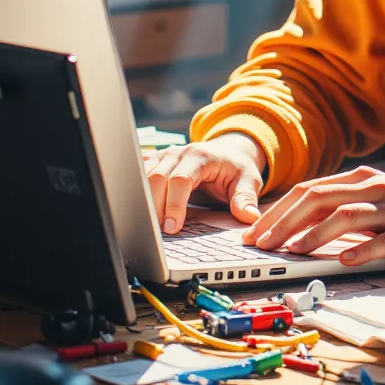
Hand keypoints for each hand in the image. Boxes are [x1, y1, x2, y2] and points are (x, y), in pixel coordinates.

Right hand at [144, 133, 265, 233]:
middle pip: (156, 179)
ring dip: (141, 202)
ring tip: (146, 228)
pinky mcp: (153, 162)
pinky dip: (134, 193)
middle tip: (159, 233)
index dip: (175, 204)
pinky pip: (136, 175)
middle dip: (155, 207)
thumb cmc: (235, 168)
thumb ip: (246, 197)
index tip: (173, 227)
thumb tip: (250, 218)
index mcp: (200, 156)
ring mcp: (162, 156)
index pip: (181, 179)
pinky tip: (134, 211)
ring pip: (141, 178)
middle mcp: (178, 153)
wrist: (227, 151)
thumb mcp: (248, 179)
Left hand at [241, 166, 384, 267]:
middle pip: (319, 197)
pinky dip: (361, 249)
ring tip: (290, 252)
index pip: (311, 190)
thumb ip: (349, 210)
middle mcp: (376, 188)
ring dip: (313, 234)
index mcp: (364, 180)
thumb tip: (305, 229)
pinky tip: (344, 261)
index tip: (255, 232)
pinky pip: (384, 240)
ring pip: (346, 216)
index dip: (279, 210)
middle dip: (284, 221)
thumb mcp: (384, 202)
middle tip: (260, 244)